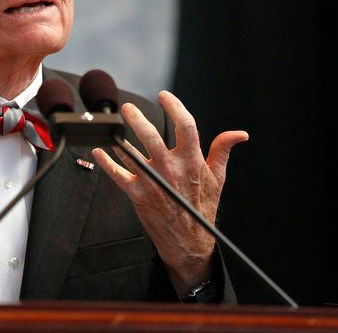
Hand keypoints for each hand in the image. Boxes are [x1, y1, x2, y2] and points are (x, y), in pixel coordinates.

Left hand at [91, 90, 247, 293]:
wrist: (189, 242)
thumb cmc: (201, 207)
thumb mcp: (217, 178)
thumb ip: (222, 151)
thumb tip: (239, 134)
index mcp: (192, 161)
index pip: (185, 126)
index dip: (175, 106)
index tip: (164, 95)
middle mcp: (171, 169)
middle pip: (151, 136)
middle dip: (136, 118)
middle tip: (127, 107)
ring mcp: (152, 181)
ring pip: (130, 153)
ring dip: (118, 138)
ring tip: (112, 125)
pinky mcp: (138, 194)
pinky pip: (117, 174)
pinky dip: (106, 161)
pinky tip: (98, 151)